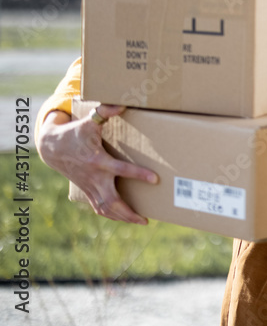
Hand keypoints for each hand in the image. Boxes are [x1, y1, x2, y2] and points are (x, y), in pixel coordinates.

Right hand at [37, 104, 157, 224]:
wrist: (52, 147)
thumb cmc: (76, 132)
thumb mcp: (89, 120)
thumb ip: (105, 112)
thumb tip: (122, 104)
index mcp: (98, 160)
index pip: (121, 170)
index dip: (138, 174)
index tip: (155, 179)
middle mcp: (94, 177)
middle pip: (111, 200)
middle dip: (128, 212)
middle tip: (145, 220)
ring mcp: (89, 186)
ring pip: (104, 208)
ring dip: (121, 217)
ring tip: (140, 221)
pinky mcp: (86, 190)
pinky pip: (98, 207)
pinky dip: (111, 215)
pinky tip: (124, 218)